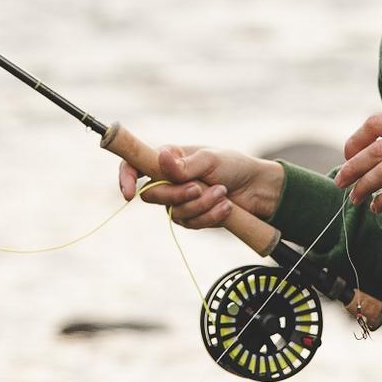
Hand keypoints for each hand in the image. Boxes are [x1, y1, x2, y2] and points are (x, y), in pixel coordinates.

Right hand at [117, 145, 284, 229]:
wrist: (256, 188)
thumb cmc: (233, 165)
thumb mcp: (210, 160)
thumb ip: (185, 164)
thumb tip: (161, 159)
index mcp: (168, 158)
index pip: (135, 165)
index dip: (125, 178)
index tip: (128, 193)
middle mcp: (169, 180)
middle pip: (153, 195)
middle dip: (176, 195)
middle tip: (199, 188)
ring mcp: (179, 200)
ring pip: (175, 212)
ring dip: (201, 205)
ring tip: (222, 193)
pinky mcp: (192, 217)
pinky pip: (192, 223)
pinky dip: (210, 215)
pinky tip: (226, 207)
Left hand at [334, 106, 381, 224]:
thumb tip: (369, 147)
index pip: (379, 122)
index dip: (356, 140)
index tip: (348, 156)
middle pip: (377, 148)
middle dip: (352, 167)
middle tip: (342, 180)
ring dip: (363, 187)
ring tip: (356, 197)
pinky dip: (381, 202)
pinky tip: (378, 207)